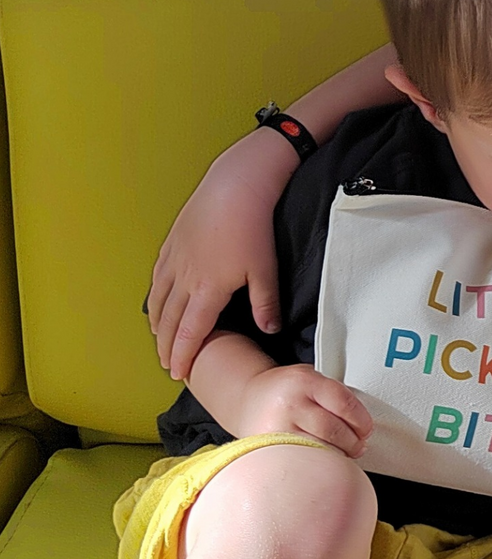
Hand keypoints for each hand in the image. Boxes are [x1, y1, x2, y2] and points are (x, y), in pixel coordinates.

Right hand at [150, 130, 297, 379]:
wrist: (235, 185)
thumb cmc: (253, 227)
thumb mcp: (265, 269)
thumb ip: (266, 303)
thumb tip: (270, 331)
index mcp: (207, 290)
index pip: (190, 332)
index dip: (183, 355)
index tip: (178, 373)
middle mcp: (184, 278)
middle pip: (168, 321)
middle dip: (166, 346)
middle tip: (167, 364)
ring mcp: (174, 259)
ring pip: (158, 299)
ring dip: (157, 324)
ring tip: (158, 340)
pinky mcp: (172, 242)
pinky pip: (157, 276)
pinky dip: (155, 295)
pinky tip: (156, 300)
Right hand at [231, 364, 372, 455]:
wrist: (249, 398)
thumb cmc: (285, 391)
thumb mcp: (311, 379)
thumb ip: (335, 396)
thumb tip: (363, 424)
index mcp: (304, 381)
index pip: (343, 403)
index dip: (361, 420)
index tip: (366, 430)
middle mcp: (289, 404)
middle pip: (333, 430)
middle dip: (352, 442)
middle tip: (357, 445)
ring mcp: (276, 429)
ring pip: (319, 450)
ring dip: (336, 455)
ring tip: (338, 452)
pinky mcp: (268, 451)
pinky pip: (302, 463)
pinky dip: (316, 465)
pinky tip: (319, 461)